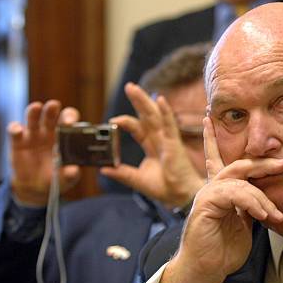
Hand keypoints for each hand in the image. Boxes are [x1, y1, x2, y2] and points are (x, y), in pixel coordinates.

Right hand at [9, 100, 79, 205]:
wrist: (36, 187)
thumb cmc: (56, 178)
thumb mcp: (66, 178)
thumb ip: (71, 173)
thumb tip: (74, 170)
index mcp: (65, 137)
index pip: (68, 121)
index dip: (70, 118)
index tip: (70, 122)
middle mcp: (49, 131)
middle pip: (51, 114)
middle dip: (53, 109)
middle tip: (54, 106)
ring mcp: (33, 135)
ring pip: (33, 118)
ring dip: (34, 111)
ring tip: (37, 107)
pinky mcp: (18, 142)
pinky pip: (15, 131)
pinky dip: (15, 128)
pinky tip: (18, 129)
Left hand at [100, 82, 204, 208]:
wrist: (179, 196)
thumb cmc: (164, 188)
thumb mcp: (137, 179)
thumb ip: (122, 173)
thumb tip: (103, 169)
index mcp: (152, 146)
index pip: (138, 128)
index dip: (126, 121)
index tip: (112, 120)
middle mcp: (160, 140)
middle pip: (147, 116)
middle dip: (138, 101)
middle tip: (128, 86)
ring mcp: (168, 140)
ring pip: (155, 116)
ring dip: (145, 101)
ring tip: (134, 88)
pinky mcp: (174, 144)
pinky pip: (169, 125)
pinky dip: (165, 112)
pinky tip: (160, 100)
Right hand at [157, 117, 282, 282]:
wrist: (204, 271)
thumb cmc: (221, 251)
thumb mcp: (243, 226)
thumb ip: (250, 209)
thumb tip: (267, 202)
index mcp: (219, 191)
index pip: (216, 159)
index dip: (212, 140)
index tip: (208, 119)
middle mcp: (212, 188)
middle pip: (239, 165)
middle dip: (263, 163)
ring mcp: (207, 194)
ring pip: (240, 181)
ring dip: (262, 198)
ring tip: (275, 215)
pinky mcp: (206, 204)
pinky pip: (235, 194)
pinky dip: (252, 203)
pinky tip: (262, 216)